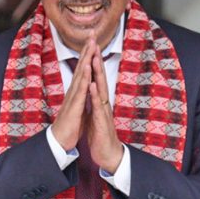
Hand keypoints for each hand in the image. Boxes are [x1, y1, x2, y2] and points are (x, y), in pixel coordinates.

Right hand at [49, 38, 93, 150]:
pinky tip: (88, 68)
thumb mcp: (78, 107)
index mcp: (77, 91)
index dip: (88, 54)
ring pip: (81, 74)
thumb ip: (81, 96)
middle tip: (91, 33)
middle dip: (87, 50)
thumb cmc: (70, 125)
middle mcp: (74, 90)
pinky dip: (84, 78)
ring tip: (91, 45)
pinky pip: (80, 90)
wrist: (60, 141)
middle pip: (81, 66)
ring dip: (86, 58)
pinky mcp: (74, 106)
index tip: (93, 40)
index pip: (83, 69)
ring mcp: (73, 97)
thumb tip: (85, 87)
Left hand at [86, 41, 123, 172]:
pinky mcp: (102, 121)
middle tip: (95, 43)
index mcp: (100, 101)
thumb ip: (94, 103)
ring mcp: (104, 111)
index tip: (91, 47)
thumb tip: (92, 92)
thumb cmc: (101, 136)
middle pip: (101, 78)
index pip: (97, 79)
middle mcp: (104, 103)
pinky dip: (95, 95)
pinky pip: (98, 107)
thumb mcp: (96, 116)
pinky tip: (93, 85)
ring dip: (98, 74)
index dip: (93, 63)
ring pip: (101, 89)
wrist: (108, 155)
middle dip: (97, 60)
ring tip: (94, 58)